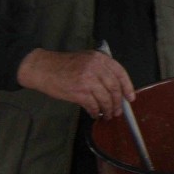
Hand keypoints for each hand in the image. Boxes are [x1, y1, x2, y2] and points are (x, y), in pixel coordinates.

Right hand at [17, 48, 135, 119]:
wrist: (43, 68)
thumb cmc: (64, 65)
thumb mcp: (86, 59)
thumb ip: (101, 69)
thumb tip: (116, 88)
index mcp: (100, 58)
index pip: (120, 73)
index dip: (128, 87)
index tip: (130, 98)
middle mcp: (96, 68)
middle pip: (114, 88)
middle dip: (117, 103)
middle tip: (117, 111)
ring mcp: (88, 80)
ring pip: (105, 99)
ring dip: (108, 110)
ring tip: (107, 115)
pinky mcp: (79, 92)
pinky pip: (93, 105)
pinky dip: (96, 112)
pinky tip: (95, 114)